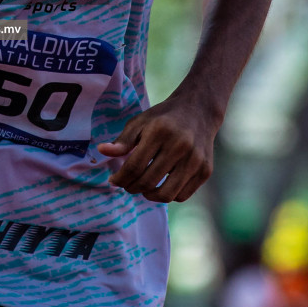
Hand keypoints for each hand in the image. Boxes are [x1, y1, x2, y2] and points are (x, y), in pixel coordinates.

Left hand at [96, 95, 217, 202]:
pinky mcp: (205, 170)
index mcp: (160, 131)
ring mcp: (195, 160)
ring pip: (166, 194)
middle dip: (131, 187)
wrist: (199, 111)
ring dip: (149, 196)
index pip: (134, 166)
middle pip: (148, 181)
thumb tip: (102, 151)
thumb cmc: (163, 118)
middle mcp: (180, 146)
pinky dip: (168, 195)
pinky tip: (161, 186)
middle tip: (127, 184)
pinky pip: (182, 195)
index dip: (120, 178)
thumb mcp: (140, 122)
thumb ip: (122, 140)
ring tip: (143, 188)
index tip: (113, 180)